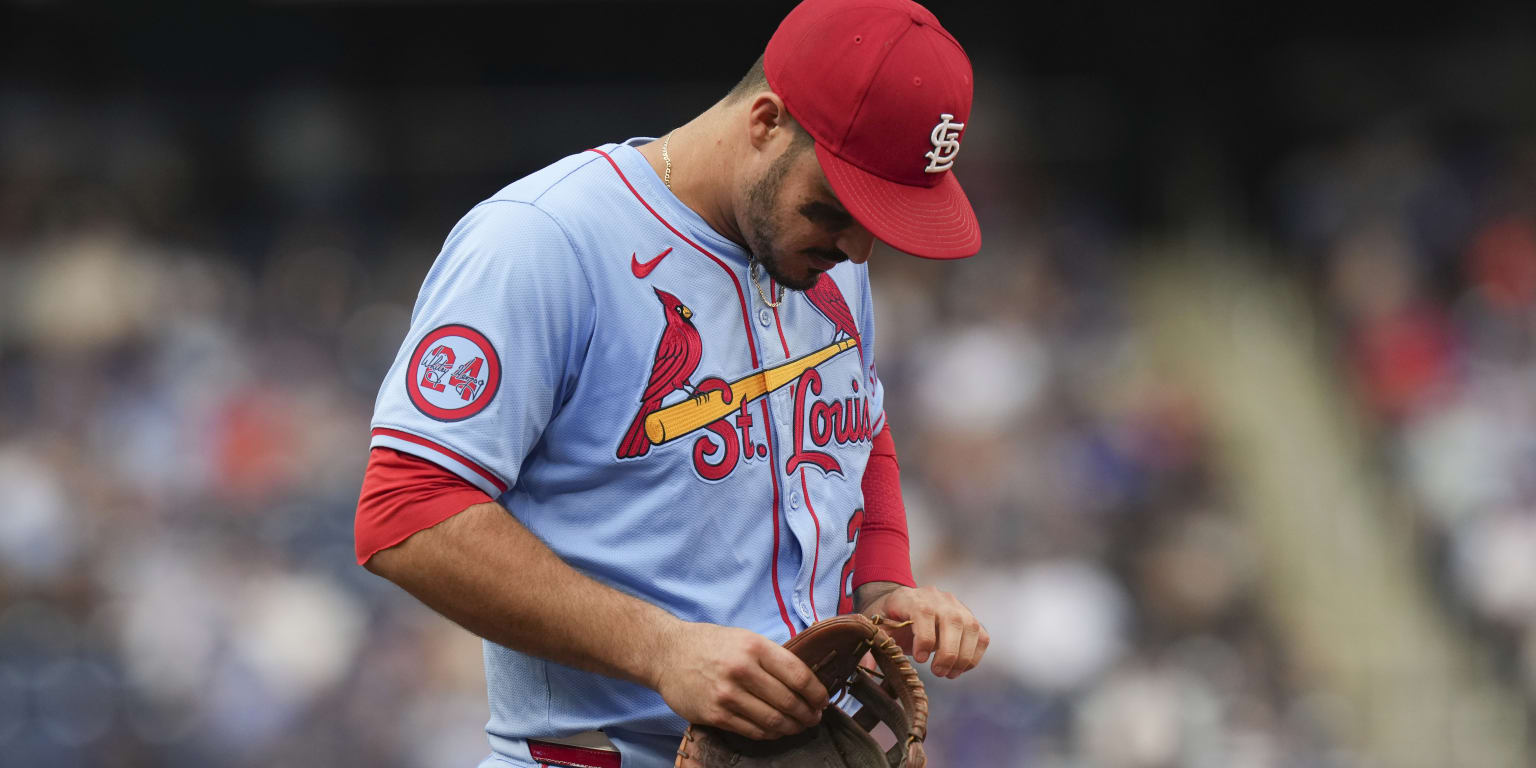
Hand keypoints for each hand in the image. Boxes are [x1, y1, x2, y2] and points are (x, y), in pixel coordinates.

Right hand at [651, 621, 829, 740]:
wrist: (667, 653)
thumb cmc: (710, 644)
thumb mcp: (744, 638)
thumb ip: (772, 657)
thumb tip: (806, 680)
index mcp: (754, 647)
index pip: (798, 675)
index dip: (816, 693)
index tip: (823, 701)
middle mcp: (742, 670)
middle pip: (789, 701)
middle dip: (807, 714)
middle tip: (813, 718)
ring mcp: (727, 695)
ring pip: (773, 720)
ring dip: (791, 727)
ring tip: (798, 726)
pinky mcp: (715, 714)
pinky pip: (752, 731)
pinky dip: (770, 734)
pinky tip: (775, 731)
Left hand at [859, 584, 987, 678]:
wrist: (901, 603)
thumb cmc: (887, 618)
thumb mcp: (874, 628)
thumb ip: (870, 647)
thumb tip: (866, 668)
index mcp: (910, 597)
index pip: (924, 612)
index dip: (925, 637)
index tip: (918, 659)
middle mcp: (937, 598)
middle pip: (953, 620)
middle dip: (948, 652)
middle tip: (938, 672)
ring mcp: (956, 606)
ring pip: (971, 628)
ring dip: (963, 657)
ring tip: (948, 674)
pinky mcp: (969, 619)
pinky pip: (981, 637)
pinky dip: (974, 656)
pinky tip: (958, 668)